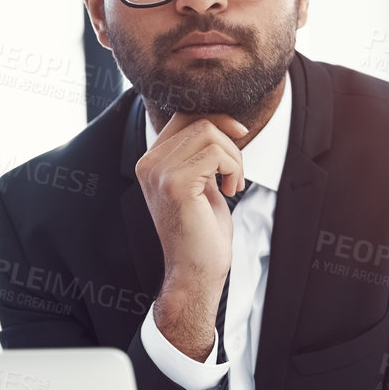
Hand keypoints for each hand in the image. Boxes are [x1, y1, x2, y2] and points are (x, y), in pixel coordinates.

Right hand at [134, 111, 248, 359]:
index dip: (217, 118)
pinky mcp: (175, 184)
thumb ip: (201, 154)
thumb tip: (221, 122)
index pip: (184, 116)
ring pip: (209, 133)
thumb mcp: (201, 183)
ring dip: (234, 158)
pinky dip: (233, 168)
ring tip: (233, 184)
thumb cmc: (202, 234)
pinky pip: (215, 153)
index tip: (239, 136)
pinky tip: (231, 190)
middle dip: (230, 142)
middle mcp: (148, 164)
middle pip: (199, 121)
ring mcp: (158, 172)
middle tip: (236, 174)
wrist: (195, 273)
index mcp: (151, 161)